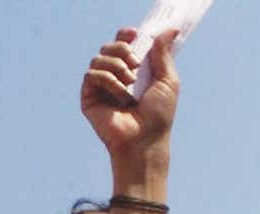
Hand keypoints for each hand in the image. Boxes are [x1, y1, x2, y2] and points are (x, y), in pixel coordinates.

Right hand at [81, 29, 179, 169]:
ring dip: (117, 67)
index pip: (122, 44)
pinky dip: (108, 81)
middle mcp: (115, 77)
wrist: (144, 139)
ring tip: (130, 84)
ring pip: (99, 58)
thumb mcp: (168, 80)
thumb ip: (164, 54)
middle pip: (109, 47)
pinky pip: (91, 75)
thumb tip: (170, 29)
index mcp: (132, 71)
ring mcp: (100, 87)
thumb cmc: (158, 116)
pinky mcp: (89, 97)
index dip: (125, 35)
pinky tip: (120, 96)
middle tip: (136, 65)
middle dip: (122, 49)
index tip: (134, 34)